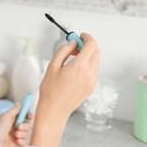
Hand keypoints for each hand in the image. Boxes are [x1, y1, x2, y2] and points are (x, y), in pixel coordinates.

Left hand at [0, 103, 32, 146]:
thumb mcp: (6, 116)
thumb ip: (15, 109)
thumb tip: (19, 103)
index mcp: (12, 119)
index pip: (23, 116)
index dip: (28, 115)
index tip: (30, 116)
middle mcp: (15, 127)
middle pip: (27, 125)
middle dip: (25, 126)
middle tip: (19, 127)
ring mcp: (16, 135)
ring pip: (26, 133)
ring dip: (23, 133)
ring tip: (16, 135)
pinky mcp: (16, 143)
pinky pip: (24, 142)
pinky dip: (22, 141)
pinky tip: (17, 140)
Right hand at [30, 32, 99, 146]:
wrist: (54, 110)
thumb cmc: (51, 91)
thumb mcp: (53, 66)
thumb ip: (64, 50)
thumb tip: (72, 43)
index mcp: (80, 66)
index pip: (91, 44)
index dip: (86, 37)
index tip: (80, 36)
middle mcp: (89, 73)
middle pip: (96, 51)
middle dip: (87, 46)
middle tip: (75, 47)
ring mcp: (92, 81)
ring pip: (96, 61)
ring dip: (88, 56)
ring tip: (73, 60)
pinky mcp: (92, 87)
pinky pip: (94, 71)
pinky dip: (88, 65)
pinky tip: (76, 70)